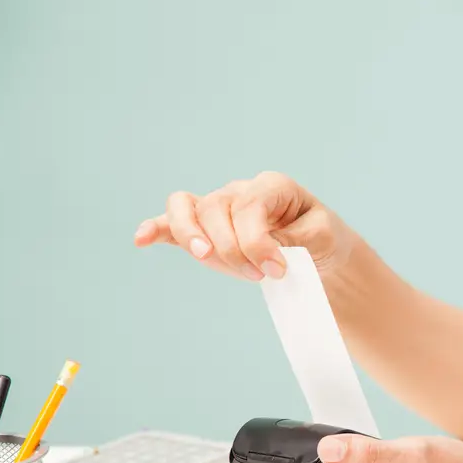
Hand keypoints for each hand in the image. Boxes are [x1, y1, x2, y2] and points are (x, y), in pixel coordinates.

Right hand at [134, 171, 354, 280]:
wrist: (317, 252)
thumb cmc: (320, 238)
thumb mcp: (322, 236)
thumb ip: (294, 238)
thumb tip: (267, 246)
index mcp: (271, 186)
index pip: (249, 206)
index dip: (258, 241)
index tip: (277, 271)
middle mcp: (239, 191)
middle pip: (215, 208)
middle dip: (233, 247)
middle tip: (260, 276)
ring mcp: (217, 209)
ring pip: (187, 208)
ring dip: (190, 233)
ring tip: (203, 256)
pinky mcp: (203, 231)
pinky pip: (171, 223)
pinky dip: (155, 229)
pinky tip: (141, 240)